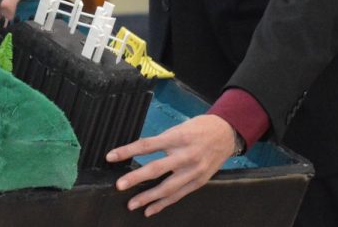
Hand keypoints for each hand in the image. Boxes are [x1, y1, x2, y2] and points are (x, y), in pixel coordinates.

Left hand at [106, 114, 236, 216]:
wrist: (226, 134)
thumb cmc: (198, 128)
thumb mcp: (178, 128)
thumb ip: (161, 141)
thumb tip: (138, 152)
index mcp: (177, 137)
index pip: (147, 145)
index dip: (127, 151)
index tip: (111, 156)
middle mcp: (185, 155)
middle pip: (156, 168)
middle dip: (136, 178)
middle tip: (119, 185)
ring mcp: (193, 171)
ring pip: (168, 187)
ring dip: (148, 197)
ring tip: (132, 204)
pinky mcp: (199, 182)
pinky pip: (179, 195)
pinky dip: (164, 204)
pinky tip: (150, 210)